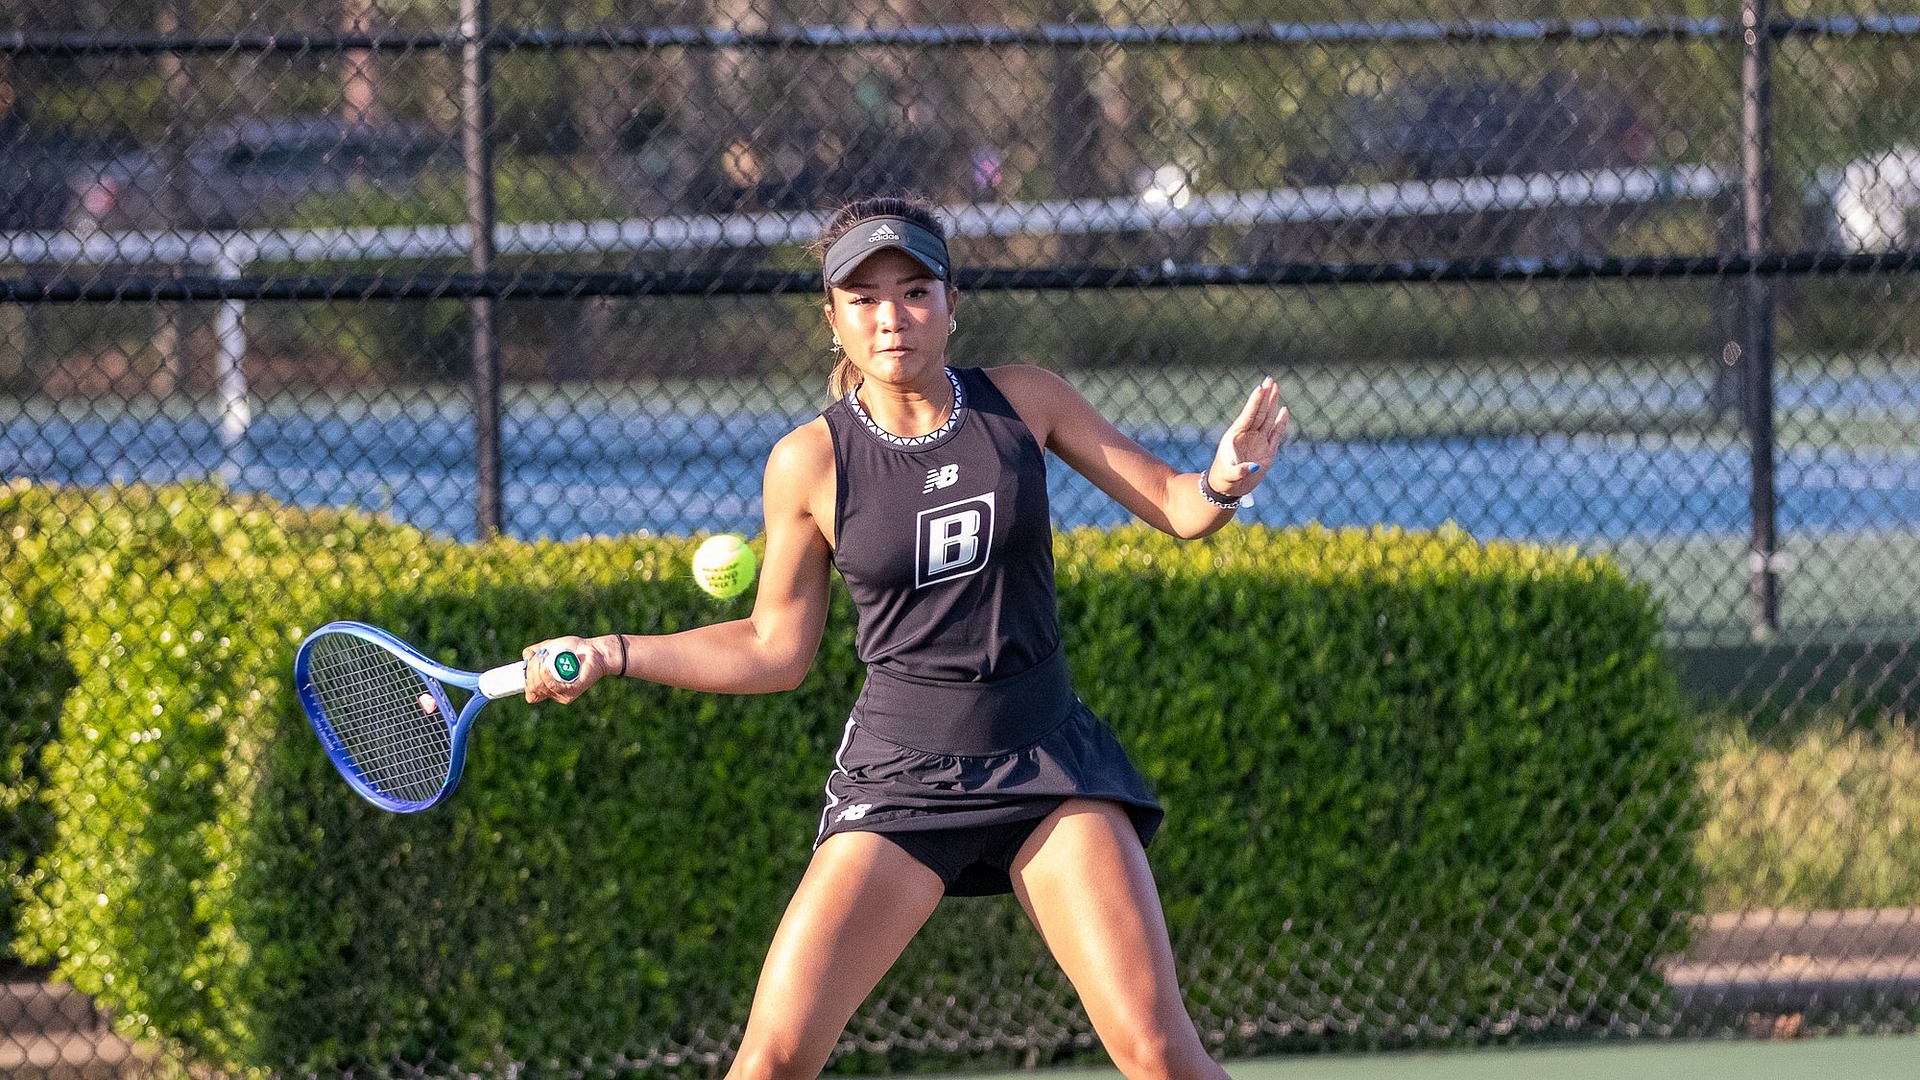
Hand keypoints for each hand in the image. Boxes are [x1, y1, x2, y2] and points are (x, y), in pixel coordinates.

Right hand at [520, 634, 612, 704]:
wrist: (594, 650)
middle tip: (537, 658)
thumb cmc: (573, 649)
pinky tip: (545, 666)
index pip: (531, 695)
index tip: (527, 667)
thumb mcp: (549, 647)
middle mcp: (555, 693)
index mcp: (548, 686)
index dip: (526, 683)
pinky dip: (546, 676)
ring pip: (540, 688)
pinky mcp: (572, 691)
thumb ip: (534, 652)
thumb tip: (525, 657)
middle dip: (530, 673)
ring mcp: (563, 694)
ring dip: (536, 672)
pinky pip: (554, 687)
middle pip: (533, 690)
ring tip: (542, 658)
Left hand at [1208, 376, 1287, 497]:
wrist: (1228, 487)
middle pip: (1259, 412)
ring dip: (1272, 404)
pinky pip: (1275, 433)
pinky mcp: (1267, 451)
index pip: (1249, 415)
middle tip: (1270, 379)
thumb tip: (1254, 467)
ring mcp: (1258, 441)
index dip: (1255, 402)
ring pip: (1267, 419)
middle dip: (1265, 396)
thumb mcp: (1230, 476)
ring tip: (1275, 387)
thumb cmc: (1225, 479)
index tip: (1260, 387)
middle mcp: (1248, 435)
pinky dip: (1280, 423)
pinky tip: (1284, 411)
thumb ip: (1241, 471)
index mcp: (1237, 436)